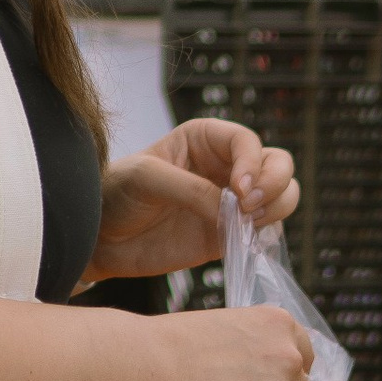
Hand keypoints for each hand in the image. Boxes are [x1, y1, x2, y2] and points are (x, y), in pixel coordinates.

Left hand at [85, 118, 297, 281]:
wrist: (99, 238)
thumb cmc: (115, 193)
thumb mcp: (146, 177)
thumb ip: (191, 189)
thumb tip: (232, 212)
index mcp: (205, 139)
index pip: (247, 141)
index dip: (252, 163)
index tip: (238, 190)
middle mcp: (224, 167)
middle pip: (278, 164)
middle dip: (275, 183)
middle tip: (248, 207)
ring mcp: (230, 202)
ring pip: (282, 196)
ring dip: (276, 208)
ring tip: (247, 224)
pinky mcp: (229, 235)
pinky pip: (266, 231)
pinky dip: (265, 235)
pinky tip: (243, 240)